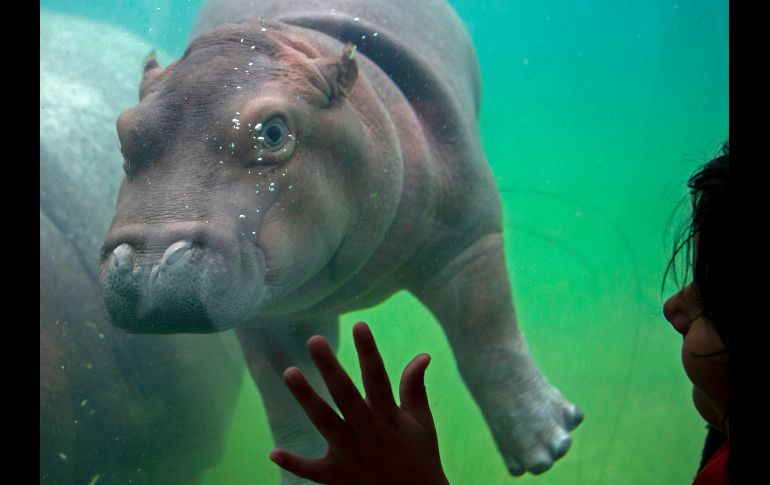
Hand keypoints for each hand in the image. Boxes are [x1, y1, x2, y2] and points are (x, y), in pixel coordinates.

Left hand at [270, 321, 449, 484]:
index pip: (378, 378)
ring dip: (306, 398)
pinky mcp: (338, 478)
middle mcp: (369, 435)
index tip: (359, 325)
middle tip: (313, 340)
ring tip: (289, 372)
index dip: (369, 352)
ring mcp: (351, 457)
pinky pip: (312, 471)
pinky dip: (294, 463)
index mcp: (389, 419)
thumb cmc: (420, 458)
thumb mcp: (422, 423)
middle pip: (345, 396)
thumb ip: (415, 388)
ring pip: (325, 423)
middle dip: (330, 367)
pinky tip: (274, 452)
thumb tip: (422, 354)